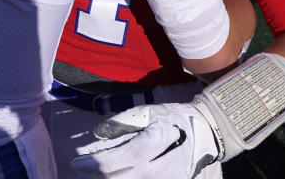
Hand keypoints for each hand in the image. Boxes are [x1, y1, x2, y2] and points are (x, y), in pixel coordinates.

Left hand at [70, 103, 218, 178]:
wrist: (207, 131)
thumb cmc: (173, 118)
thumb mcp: (149, 112)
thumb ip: (122, 122)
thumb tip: (97, 133)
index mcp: (160, 140)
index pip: (122, 159)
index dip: (96, 164)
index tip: (77, 164)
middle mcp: (166, 166)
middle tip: (81, 173)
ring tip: (93, 178)